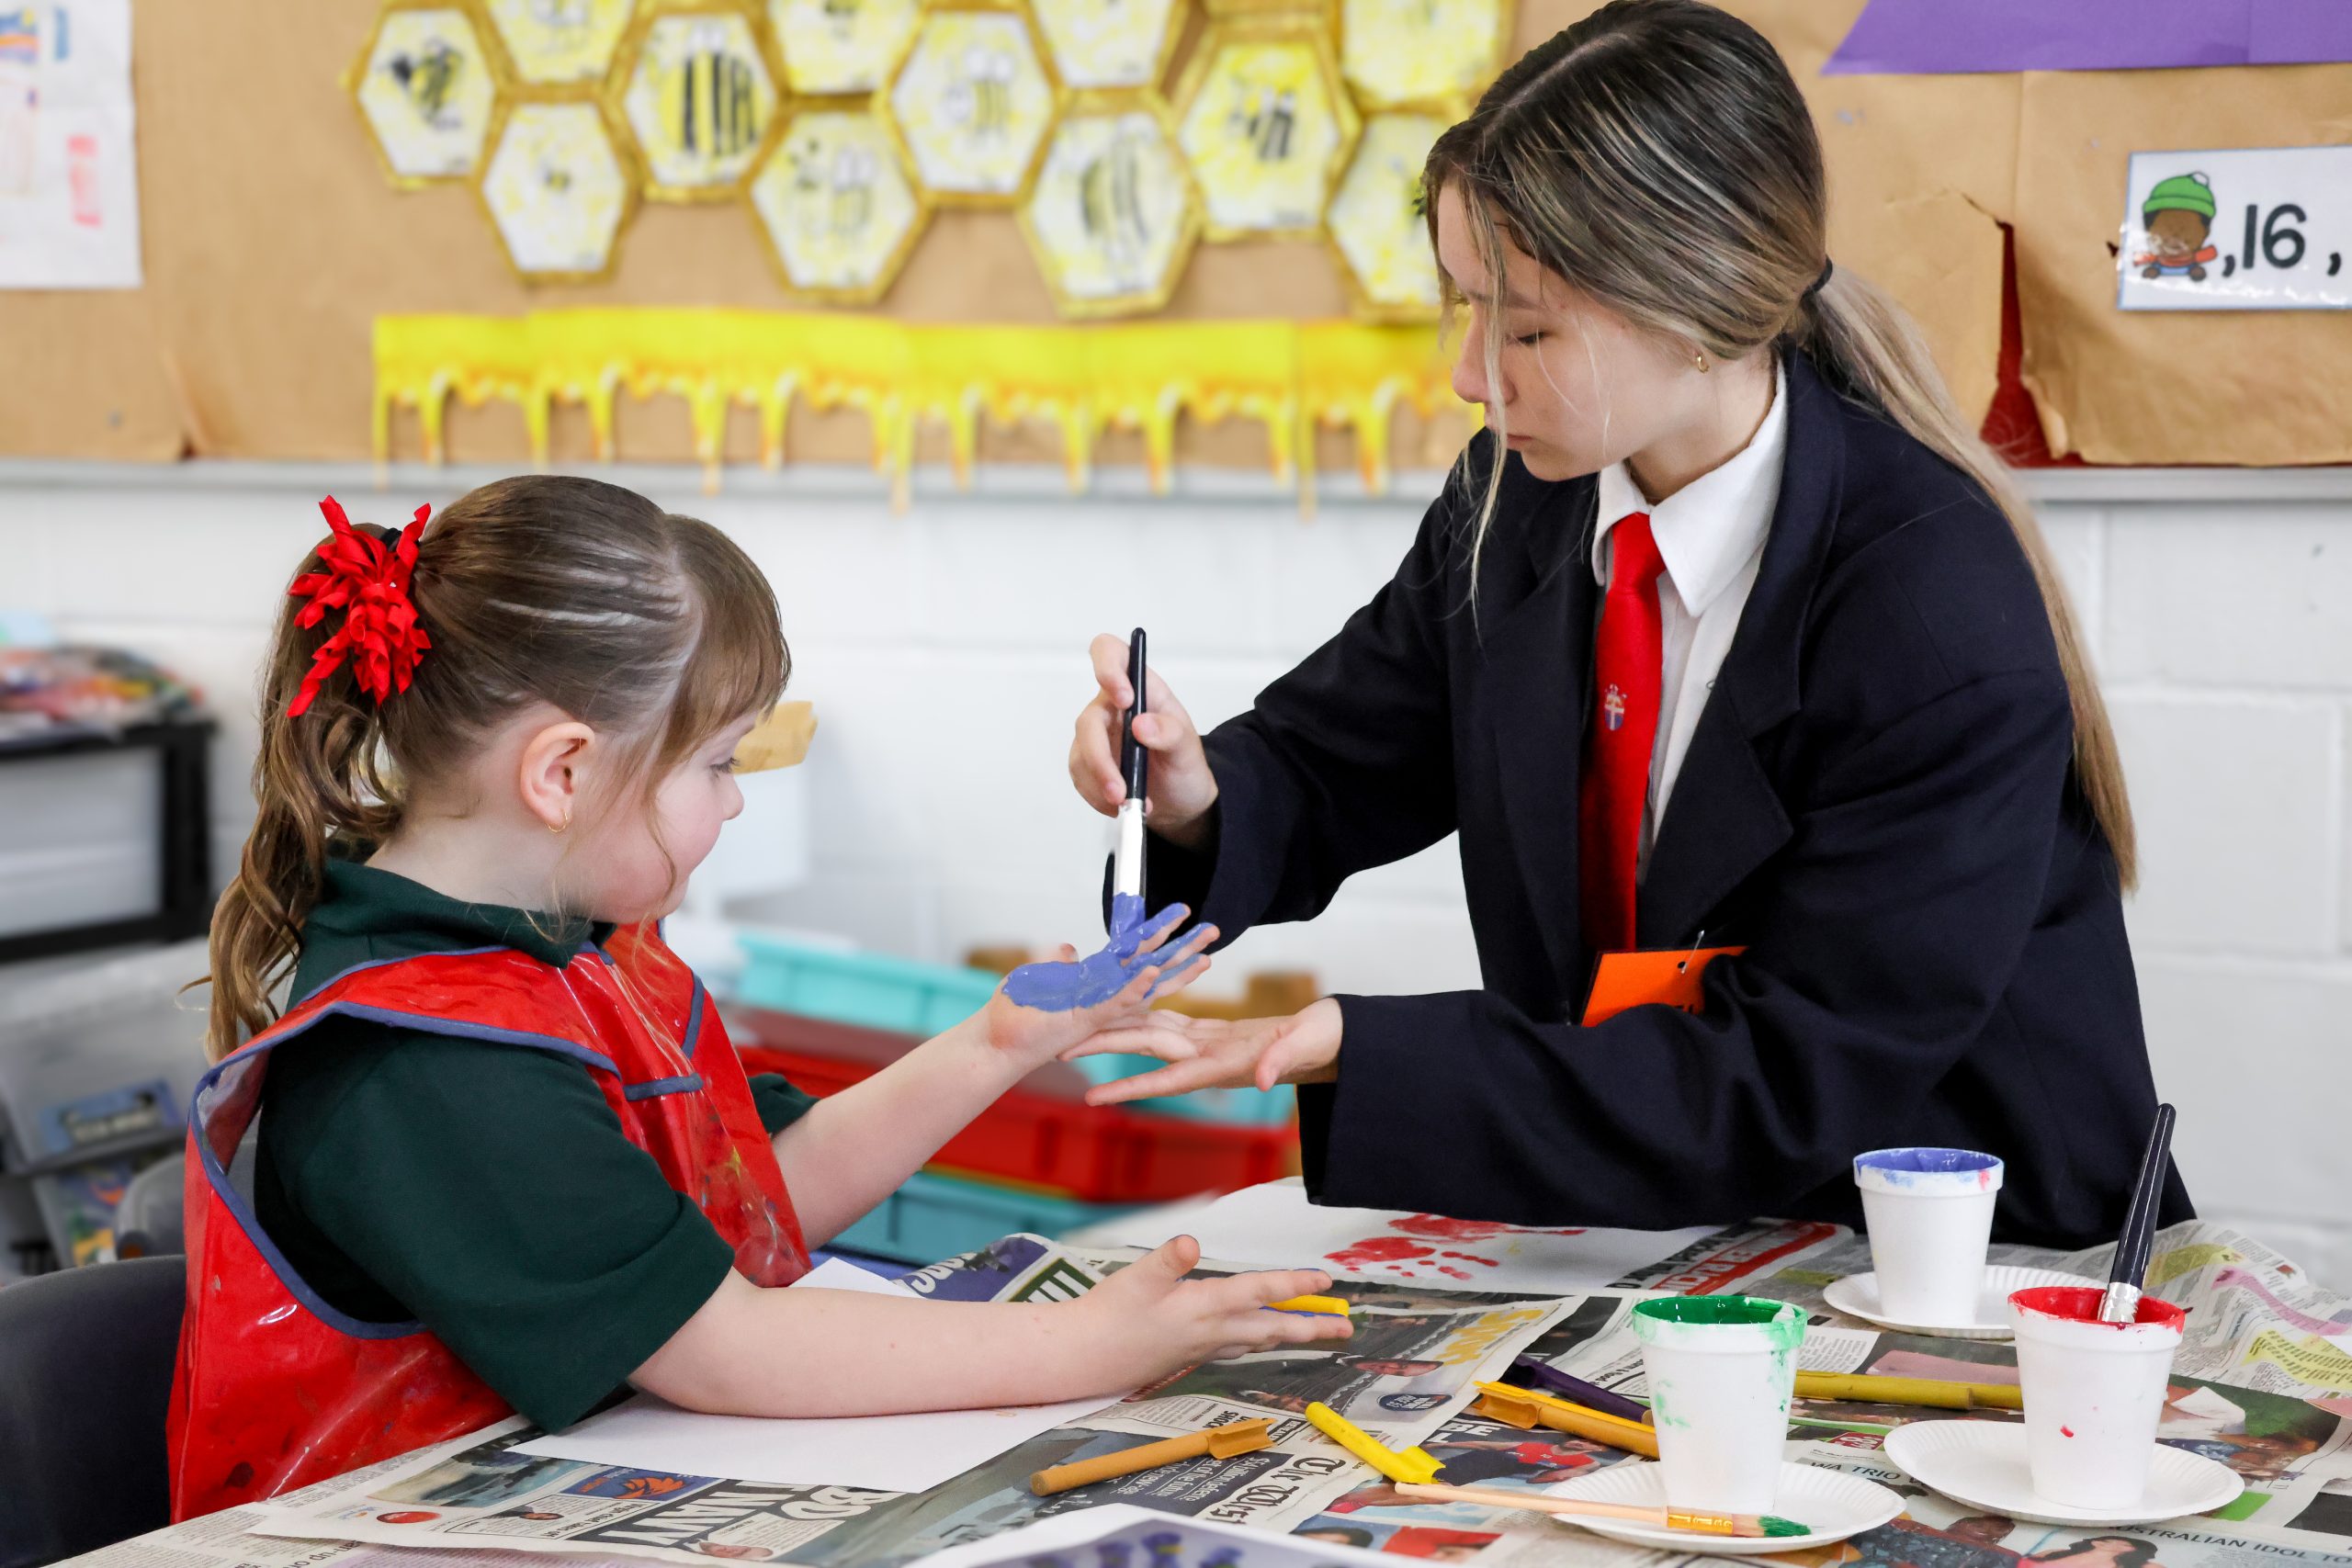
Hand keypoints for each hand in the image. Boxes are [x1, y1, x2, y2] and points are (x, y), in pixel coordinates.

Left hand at [977, 916, 1217, 1071]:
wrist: (996, 1042)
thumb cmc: (1015, 1014)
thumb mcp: (1038, 976)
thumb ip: (1058, 963)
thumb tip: (1068, 949)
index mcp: (1098, 983)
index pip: (1137, 953)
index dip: (1161, 933)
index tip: (1183, 915)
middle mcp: (1106, 996)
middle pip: (1154, 967)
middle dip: (1184, 949)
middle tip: (1213, 931)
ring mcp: (1101, 1009)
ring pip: (1147, 986)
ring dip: (1173, 969)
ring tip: (1202, 952)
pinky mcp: (1088, 1019)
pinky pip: (1117, 1002)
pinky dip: (1135, 988)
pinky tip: (1153, 973)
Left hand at [1061, 997, 1342, 1104]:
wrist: (1334, 1038)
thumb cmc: (1324, 1043)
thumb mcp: (1302, 1050)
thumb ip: (1278, 1063)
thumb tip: (1258, 1082)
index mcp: (1222, 1064)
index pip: (1166, 1078)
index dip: (1128, 1087)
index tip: (1091, 1099)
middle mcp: (1206, 1056)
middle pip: (1144, 1049)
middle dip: (1102, 1050)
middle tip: (1057, 1052)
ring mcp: (1207, 1043)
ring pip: (1150, 1032)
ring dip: (1113, 1032)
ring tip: (1075, 1028)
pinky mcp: (1213, 1030)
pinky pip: (1170, 1016)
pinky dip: (1144, 1008)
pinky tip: (1120, 1003)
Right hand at [1070, 632, 1218, 849]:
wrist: (1179, 803)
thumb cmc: (1184, 765)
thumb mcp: (1188, 749)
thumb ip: (1170, 732)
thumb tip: (1142, 725)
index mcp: (1140, 689)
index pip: (1110, 654)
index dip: (1108, 667)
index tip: (1123, 698)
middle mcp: (1111, 708)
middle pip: (1088, 720)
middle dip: (1101, 758)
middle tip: (1121, 789)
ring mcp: (1096, 736)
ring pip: (1080, 753)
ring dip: (1101, 783)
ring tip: (1129, 804)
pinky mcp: (1087, 763)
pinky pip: (1080, 777)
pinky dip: (1098, 795)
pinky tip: (1119, 806)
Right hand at [1075, 1236, 1349, 1383]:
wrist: (1087, 1358)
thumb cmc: (1109, 1315)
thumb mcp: (1135, 1278)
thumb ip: (1166, 1260)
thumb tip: (1190, 1241)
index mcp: (1204, 1308)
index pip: (1260, 1294)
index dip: (1294, 1286)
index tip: (1325, 1283)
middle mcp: (1212, 1332)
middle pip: (1272, 1328)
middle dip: (1312, 1327)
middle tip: (1346, 1328)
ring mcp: (1204, 1347)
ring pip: (1258, 1340)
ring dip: (1291, 1335)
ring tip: (1318, 1333)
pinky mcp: (1192, 1354)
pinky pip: (1240, 1347)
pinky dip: (1260, 1341)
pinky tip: (1261, 1339)